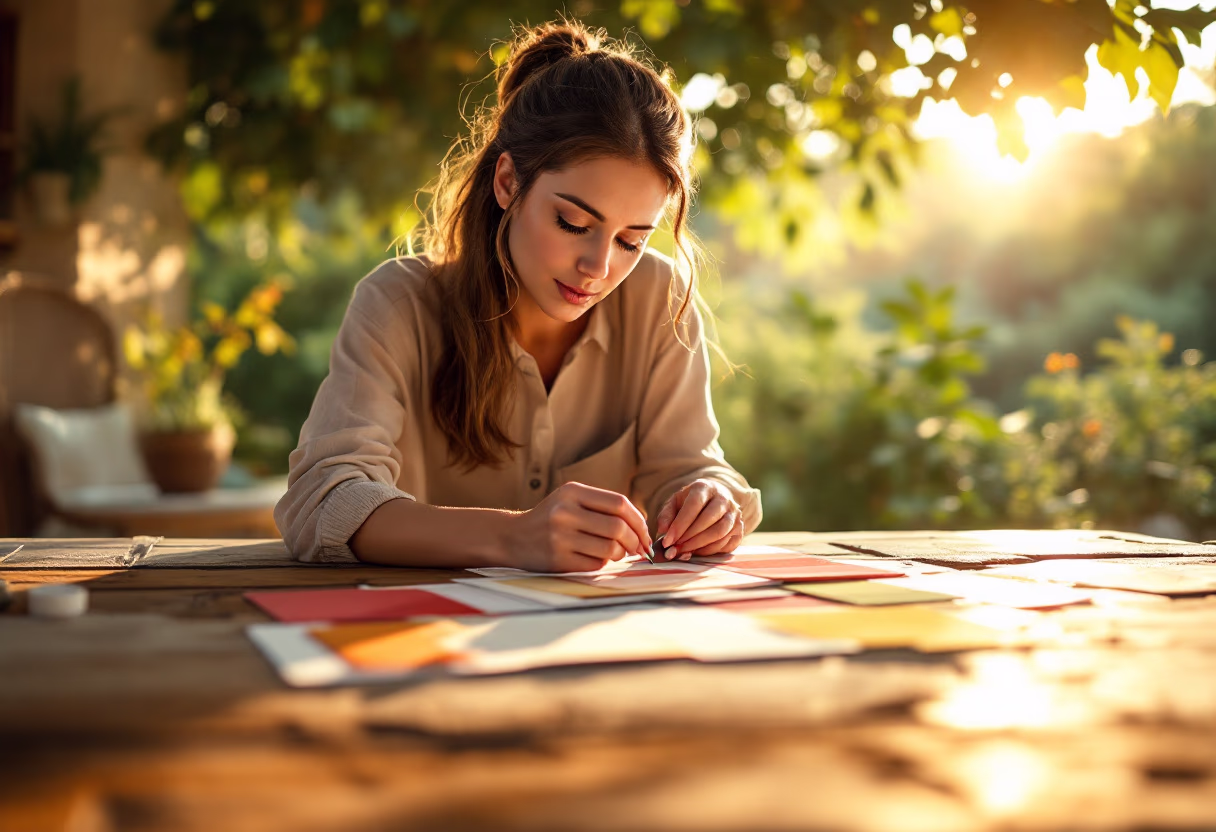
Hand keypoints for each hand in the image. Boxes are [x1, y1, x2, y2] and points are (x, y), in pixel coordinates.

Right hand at [504, 482, 652, 572]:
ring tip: (617, 554)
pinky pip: (595, 564)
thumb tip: (642, 523)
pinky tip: (596, 559)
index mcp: (572, 492)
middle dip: (635, 541)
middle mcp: (565, 512)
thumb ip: (602, 506)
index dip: (639, 520)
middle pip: (618, 527)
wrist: (511, 537)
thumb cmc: (550, 519)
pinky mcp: (557, 559)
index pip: (619, 503)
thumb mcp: (571, 501)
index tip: (646, 534)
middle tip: (639, 549)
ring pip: (610, 549)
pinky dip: (603, 564)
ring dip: (621, 554)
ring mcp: (560, 537)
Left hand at [655, 479, 743, 560]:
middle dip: (689, 538)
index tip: (668, 540)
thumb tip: (663, 531)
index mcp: (705, 487)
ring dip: (699, 545)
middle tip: (674, 549)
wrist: (714, 501)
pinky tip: (696, 551)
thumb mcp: (675, 503)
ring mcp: (734, 514)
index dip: (680, 525)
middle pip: (708, 520)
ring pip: (719, 533)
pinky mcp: (740, 529)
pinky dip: (709, 551)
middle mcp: (723, 498)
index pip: (694, 505)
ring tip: (683, 551)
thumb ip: (666, 515)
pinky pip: (726, 544)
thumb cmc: (691, 503)